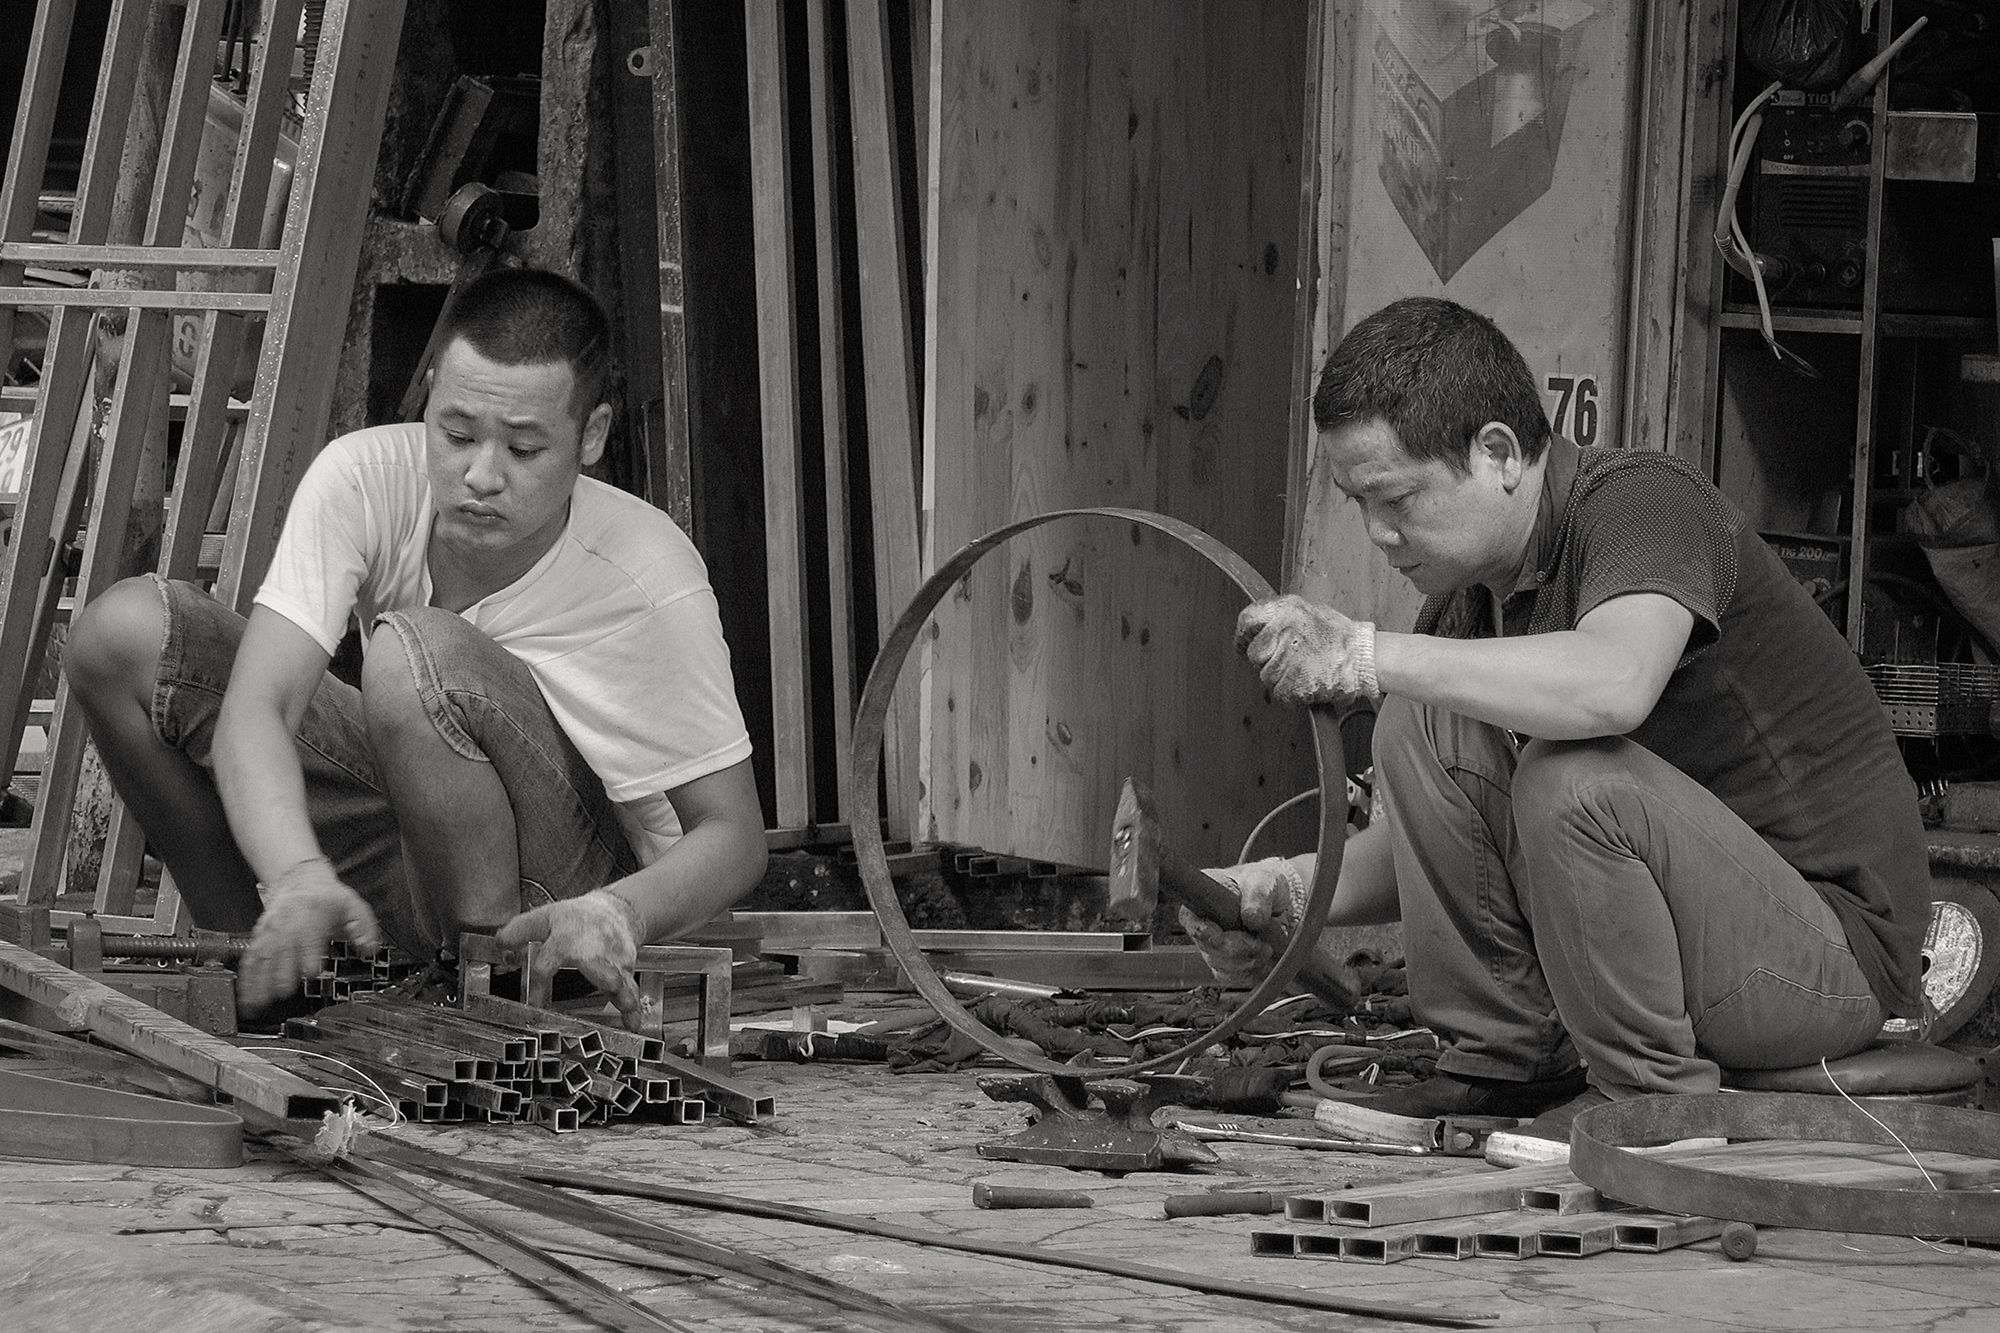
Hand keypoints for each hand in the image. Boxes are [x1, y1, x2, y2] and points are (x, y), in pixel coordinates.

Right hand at [239, 857, 379, 1012]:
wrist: (299, 878)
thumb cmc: (327, 896)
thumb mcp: (353, 906)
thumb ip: (364, 928)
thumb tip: (369, 949)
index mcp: (313, 915)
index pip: (310, 937)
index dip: (309, 955)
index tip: (310, 972)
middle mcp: (288, 924)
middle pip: (282, 951)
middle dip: (279, 974)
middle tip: (280, 996)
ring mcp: (271, 931)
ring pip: (262, 957)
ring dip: (257, 981)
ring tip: (256, 1003)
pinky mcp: (260, 937)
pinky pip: (250, 958)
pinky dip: (246, 978)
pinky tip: (245, 994)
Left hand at [495, 890, 644, 1029]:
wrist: (614, 911)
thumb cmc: (575, 918)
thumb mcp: (544, 917)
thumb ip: (518, 932)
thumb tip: (500, 946)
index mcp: (566, 940)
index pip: (548, 966)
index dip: (539, 987)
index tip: (534, 1008)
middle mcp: (593, 951)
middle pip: (600, 966)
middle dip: (606, 976)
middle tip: (609, 986)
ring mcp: (613, 960)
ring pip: (622, 981)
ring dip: (626, 997)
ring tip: (629, 1013)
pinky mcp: (627, 968)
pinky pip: (631, 989)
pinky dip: (634, 1009)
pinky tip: (633, 1024)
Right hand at [1178, 857, 1300, 986]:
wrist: (1281, 902)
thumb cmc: (1266, 885)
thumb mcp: (1266, 880)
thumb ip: (1259, 895)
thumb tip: (1252, 918)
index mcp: (1202, 898)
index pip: (1190, 919)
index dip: (1203, 931)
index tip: (1220, 936)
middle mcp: (1202, 924)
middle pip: (1209, 949)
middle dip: (1237, 950)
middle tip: (1261, 943)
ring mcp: (1213, 948)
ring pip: (1222, 967)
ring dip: (1248, 962)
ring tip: (1268, 947)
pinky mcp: (1228, 966)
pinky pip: (1235, 978)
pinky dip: (1254, 972)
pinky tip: (1266, 959)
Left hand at [1235, 594, 1378, 706]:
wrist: (1364, 658)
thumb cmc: (1340, 637)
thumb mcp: (1308, 612)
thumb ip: (1281, 618)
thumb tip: (1258, 629)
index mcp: (1286, 610)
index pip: (1247, 620)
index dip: (1243, 635)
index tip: (1244, 644)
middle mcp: (1282, 632)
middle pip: (1254, 654)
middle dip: (1267, 661)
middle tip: (1288, 660)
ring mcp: (1286, 660)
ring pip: (1266, 677)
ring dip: (1281, 678)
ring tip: (1305, 670)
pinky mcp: (1292, 684)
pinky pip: (1280, 693)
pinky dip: (1292, 693)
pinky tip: (1308, 682)